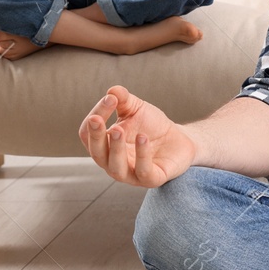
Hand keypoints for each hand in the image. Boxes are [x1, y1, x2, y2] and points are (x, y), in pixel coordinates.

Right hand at [79, 85, 196, 187]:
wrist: (178, 139)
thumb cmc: (151, 126)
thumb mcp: (136, 109)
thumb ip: (123, 100)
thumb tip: (112, 90)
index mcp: (104, 146)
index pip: (89, 134)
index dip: (96, 115)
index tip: (110, 98)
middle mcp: (112, 163)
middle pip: (97, 154)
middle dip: (96, 137)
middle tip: (97, 119)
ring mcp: (132, 174)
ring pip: (116, 168)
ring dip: (116, 149)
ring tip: (119, 129)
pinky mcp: (152, 179)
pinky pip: (143, 171)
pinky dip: (141, 155)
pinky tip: (143, 137)